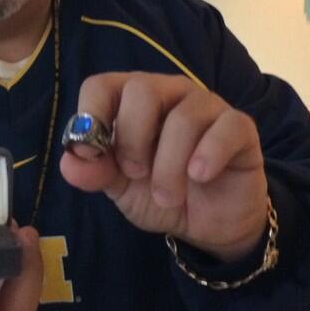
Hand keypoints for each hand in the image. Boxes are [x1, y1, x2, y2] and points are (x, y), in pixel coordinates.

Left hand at [60, 72, 267, 261]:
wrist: (208, 225)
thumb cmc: (161, 194)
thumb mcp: (121, 189)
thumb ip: (96, 172)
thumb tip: (69, 161)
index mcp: (132, 101)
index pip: (102, 85)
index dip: (91, 115)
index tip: (91, 153)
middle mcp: (168, 93)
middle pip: (142, 89)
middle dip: (132, 138)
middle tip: (135, 174)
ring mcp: (206, 106)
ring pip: (184, 116)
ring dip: (169, 165)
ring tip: (167, 196)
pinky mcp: (240, 128)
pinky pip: (226, 127)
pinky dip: (209, 154)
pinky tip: (200, 176)